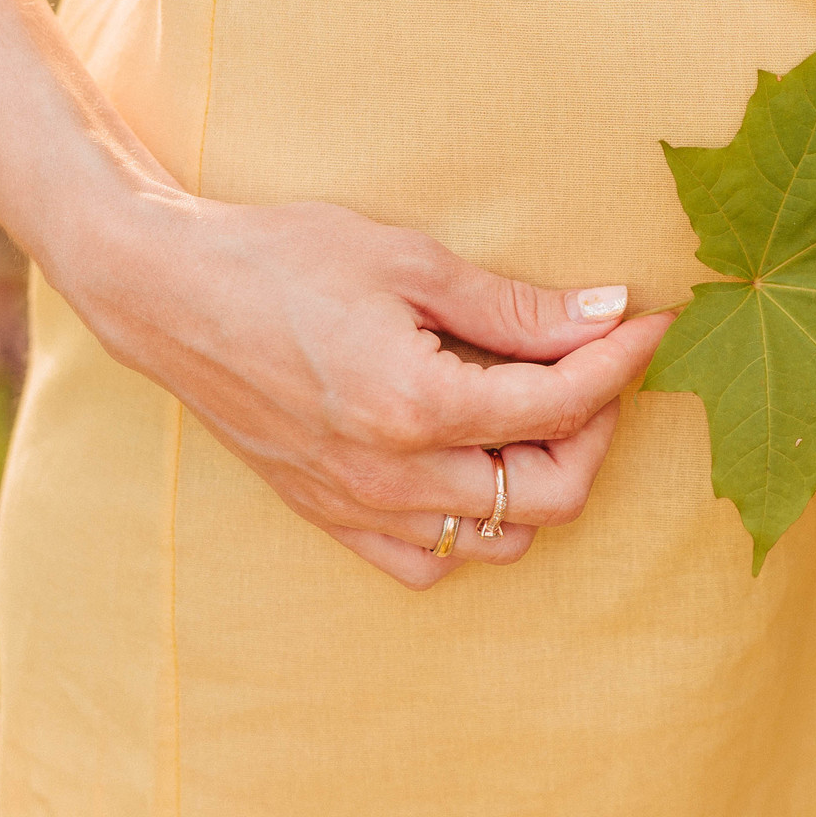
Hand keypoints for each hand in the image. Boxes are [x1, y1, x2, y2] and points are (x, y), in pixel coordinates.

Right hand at [58, 193, 670, 589]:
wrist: (165, 292)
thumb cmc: (282, 257)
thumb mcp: (409, 261)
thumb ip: (514, 306)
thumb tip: (607, 313)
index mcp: (416, 405)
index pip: (561, 405)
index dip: (622, 361)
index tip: (650, 323)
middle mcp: (391, 474)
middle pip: (551, 494)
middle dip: (596, 430)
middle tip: (593, 366)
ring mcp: (357, 506)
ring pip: (499, 540)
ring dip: (539, 481)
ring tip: (535, 411)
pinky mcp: (328, 515)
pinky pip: (429, 560)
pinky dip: (471, 525)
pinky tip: (469, 464)